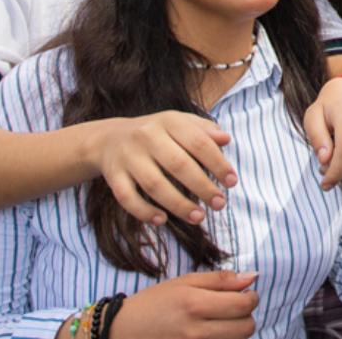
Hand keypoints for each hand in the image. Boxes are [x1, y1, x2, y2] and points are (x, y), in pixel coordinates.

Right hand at [91, 112, 236, 226]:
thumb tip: (226, 139)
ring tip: (198, 218)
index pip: (198, 142)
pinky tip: (162, 220)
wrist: (109, 138)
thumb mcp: (180, 123)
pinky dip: (144, 212)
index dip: (217, 163)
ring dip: (178, 204)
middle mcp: (147, 137)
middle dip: (202, 187)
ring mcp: (128, 157)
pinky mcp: (113, 176)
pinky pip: (127, 198)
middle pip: (178, 164)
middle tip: (220, 204)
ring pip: (154, 184)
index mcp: (169, 121)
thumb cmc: (157, 133)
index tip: (232, 182)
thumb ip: (204, 130)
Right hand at [107, 270, 258, 338]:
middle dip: (246, 315)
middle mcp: (196, 331)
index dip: (251, 297)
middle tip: (233, 307)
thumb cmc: (155, 302)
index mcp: (195, 305)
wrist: (124, 331)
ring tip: (220, 320)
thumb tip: (252, 277)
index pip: (244, 305)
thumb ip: (220, 280)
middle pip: (247, 328)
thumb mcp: (185, 281)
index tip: (244, 293)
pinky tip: (212, 332)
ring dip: (236, 330)